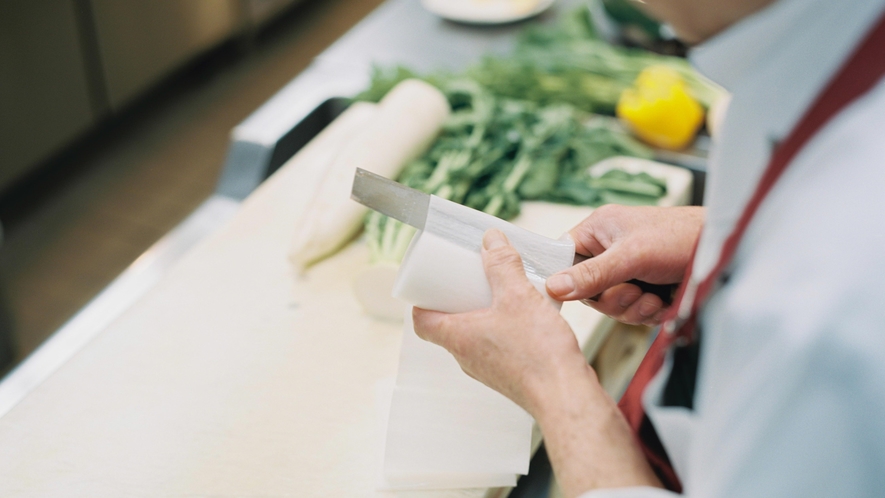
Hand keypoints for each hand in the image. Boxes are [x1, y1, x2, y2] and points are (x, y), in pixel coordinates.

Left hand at [412, 229, 587, 413]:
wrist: (566, 396)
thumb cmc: (538, 355)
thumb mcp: (518, 296)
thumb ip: (503, 264)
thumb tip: (491, 240)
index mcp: (458, 338)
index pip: (421, 322)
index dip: (421, 301)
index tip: (430, 284)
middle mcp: (467, 357)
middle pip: (447, 326)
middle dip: (456, 300)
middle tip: (468, 280)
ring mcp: (487, 370)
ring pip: (473, 338)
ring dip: (481, 315)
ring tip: (499, 293)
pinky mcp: (508, 376)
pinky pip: (495, 347)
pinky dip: (501, 329)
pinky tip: (523, 317)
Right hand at [546, 205, 703, 325]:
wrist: (723, 253)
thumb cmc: (681, 237)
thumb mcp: (631, 256)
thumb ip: (591, 275)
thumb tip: (553, 287)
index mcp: (598, 231)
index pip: (563, 258)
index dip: (567, 279)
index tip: (580, 292)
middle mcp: (608, 251)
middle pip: (587, 291)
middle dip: (613, 299)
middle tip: (633, 291)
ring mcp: (626, 272)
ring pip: (610, 306)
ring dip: (632, 308)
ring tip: (652, 296)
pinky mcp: (644, 290)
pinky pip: (631, 313)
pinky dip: (646, 313)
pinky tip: (662, 302)